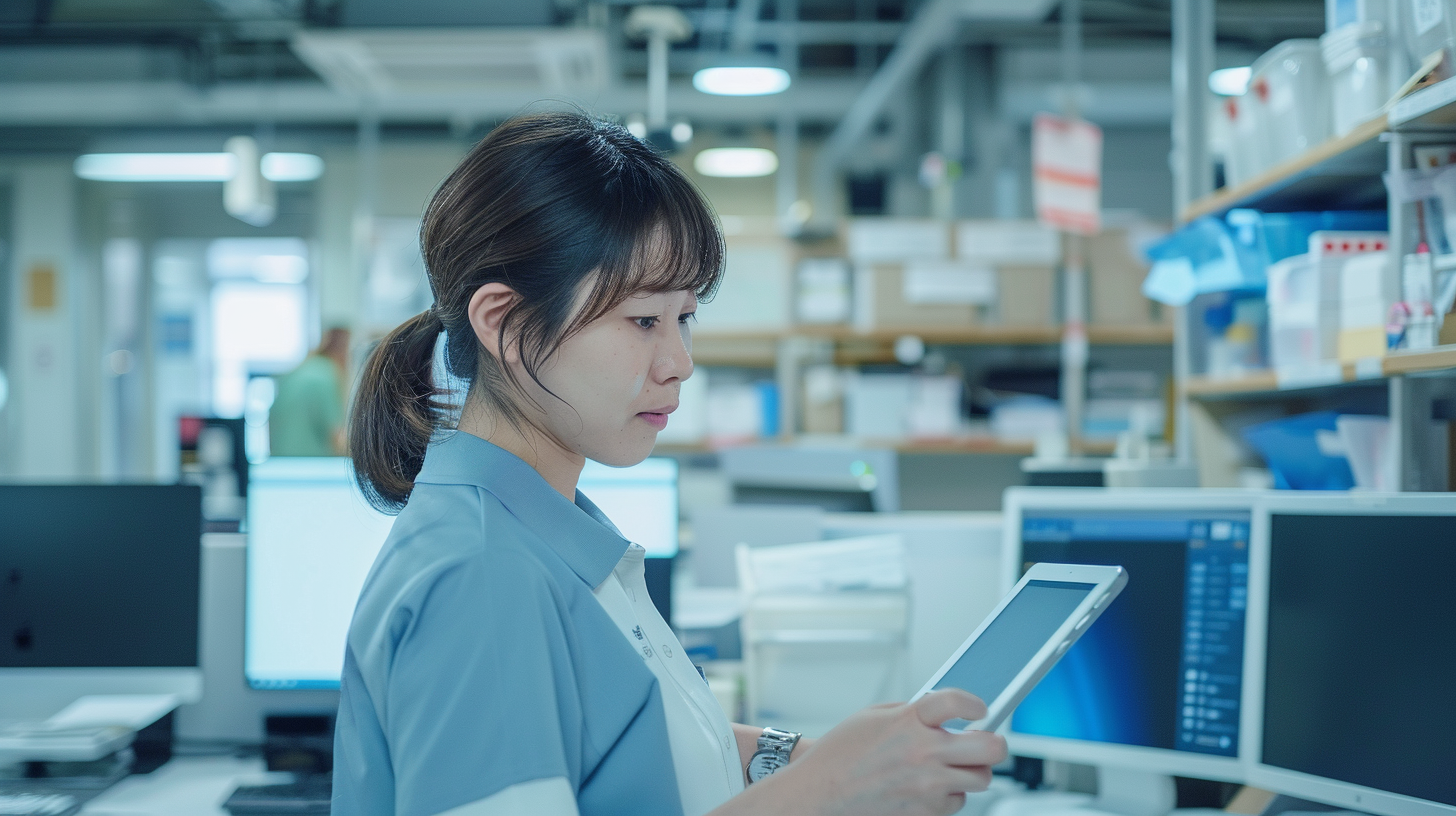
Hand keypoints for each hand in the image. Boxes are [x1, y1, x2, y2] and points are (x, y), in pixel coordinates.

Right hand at [758, 689, 1006, 815]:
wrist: (821, 793)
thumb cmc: (841, 754)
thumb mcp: (873, 716)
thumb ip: (910, 711)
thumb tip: (941, 714)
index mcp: (908, 721)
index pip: (957, 702)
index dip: (974, 703)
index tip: (979, 709)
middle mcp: (922, 752)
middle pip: (989, 748)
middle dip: (995, 743)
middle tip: (988, 740)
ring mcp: (927, 784)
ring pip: (981, 778)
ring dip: (974, 770)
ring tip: (958, 764)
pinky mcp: (926, 810)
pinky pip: (958, 801)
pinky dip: (951, 794)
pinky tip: (933, 784)